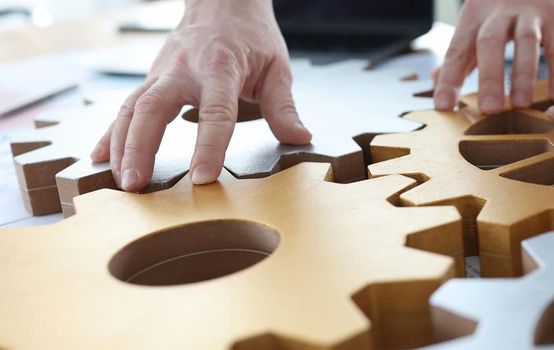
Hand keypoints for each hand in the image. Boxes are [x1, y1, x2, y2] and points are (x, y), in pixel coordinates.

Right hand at [91, 0, 310, 191]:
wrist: (221, 1)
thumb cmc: (250, 34)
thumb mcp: (276, 67)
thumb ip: (283, 106)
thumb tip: (300, 138)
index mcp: (220, 67)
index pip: (215, 111)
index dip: (209, 145)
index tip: (202, 176)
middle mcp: (183, 69)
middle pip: (154, 108)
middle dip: (141, 148)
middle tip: (137, 185)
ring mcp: (161, 73)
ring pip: (131, 109)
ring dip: (122, 146)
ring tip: (121, 182)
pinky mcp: (150, 79)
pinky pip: (124, 107)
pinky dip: (111, 133)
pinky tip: (101, 159)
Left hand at [433, 0, 553, 113]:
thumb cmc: (504, 1)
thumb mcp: (478, 17)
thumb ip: (462, 50)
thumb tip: (436, 79)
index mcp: (475, 15)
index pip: (458, 49)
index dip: (450, 78)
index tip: (444, 106)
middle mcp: (500, 12)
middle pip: (490, 43)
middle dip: (489, 78)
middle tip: (489, 110)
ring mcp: (530, 14)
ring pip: (526, 43)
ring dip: (523, 76)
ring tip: (520, 104)